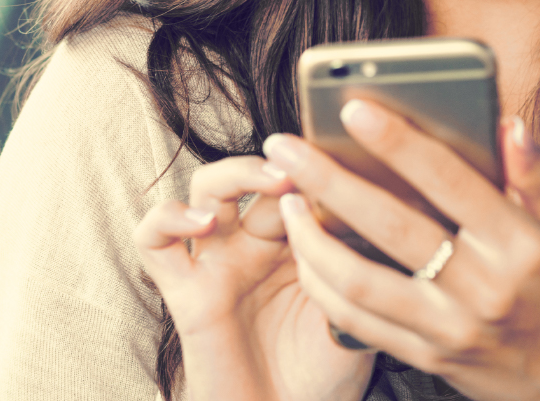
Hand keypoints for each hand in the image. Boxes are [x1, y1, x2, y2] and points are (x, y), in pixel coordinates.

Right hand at [134, 156, 375, 400]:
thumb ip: (361, 274)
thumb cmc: (324, 377)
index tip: (346, 161)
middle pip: (254, 173)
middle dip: (282, 162)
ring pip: (206, 187)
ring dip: (233, 173)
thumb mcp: (358, 317)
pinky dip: (167, 219)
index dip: (318, 167)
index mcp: (299, 242)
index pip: (301, 183)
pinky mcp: (185, 290)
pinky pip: (154, 241)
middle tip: (307, 165)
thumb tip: (386, 227)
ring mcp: (218, 262)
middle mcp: (255, 244)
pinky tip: (200, 223)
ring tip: (269, 180)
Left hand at [263, 102, 539, 400]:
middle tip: (284, 146)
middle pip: (390, 225)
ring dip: (312, 239)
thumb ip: (536, 175)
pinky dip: (323, 285)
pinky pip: (359, 321)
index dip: (398, 141)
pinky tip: (305, 254)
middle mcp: (483, 287)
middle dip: (328, 181)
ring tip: (285, 201)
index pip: (450, 181)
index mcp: (520, 245)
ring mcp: (452, 327)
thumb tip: (507, 122)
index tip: (353, 107)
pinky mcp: (429, 357)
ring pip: (361, 281)